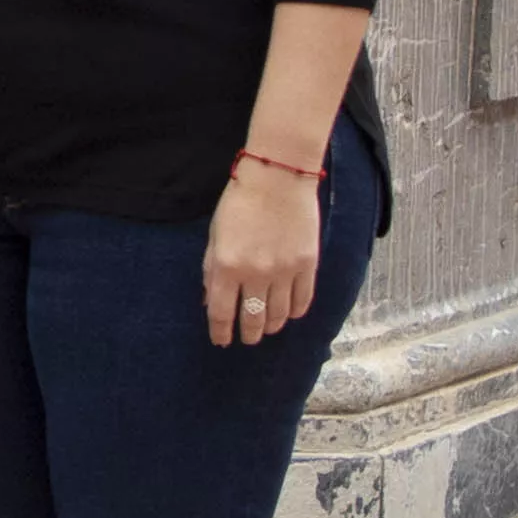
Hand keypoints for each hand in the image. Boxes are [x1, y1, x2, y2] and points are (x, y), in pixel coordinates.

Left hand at [206, 157, 323, 347]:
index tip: (221, 341)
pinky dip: (295, 312)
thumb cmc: (240, 202)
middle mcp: (255, 274)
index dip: (220, 332)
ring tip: (268, 328)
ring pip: (279, 315)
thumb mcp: (215, 235)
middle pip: (252, 320)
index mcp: (226, 266)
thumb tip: (210, 300)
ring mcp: (284, 271)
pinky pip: (303, 300)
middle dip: (248, 334)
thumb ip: (211, 269)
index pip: (221, 313)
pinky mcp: (307, 265)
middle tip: (248, 338)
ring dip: (271, 326)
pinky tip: (290, 313)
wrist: (277, 176)